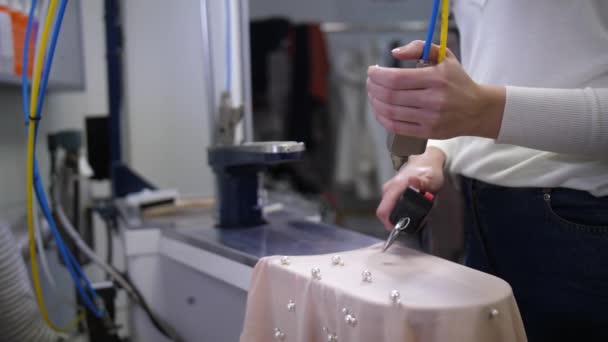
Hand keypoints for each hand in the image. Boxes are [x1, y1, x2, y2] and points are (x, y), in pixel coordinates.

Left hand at [367, 40, 505, 139]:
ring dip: (374, 102)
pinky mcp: (428, 132)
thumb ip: (419, 48)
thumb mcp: (445, 56)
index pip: (396, 78)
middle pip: (389, 95)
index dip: (377, 75)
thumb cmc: (457, 80)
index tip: (372, 71)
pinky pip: (396, 127)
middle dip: (373, 87)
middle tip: (370, 82)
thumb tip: (394, 53)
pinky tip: (379, 109)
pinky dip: (382, 118)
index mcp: (436, 78)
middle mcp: (433, 100)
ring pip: (390, 112)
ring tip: (373, 94)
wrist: (477, 109)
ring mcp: (430, 118)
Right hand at [377, 147, 445, 230]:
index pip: (383, 210)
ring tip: (411, 217)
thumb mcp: (431, 179)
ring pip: (386, 208)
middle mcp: (388, 188)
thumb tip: (411, 181)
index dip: (388, 223)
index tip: (400, 229)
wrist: (425, 160)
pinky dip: (396, 211)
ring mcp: (388, 189)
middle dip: (394, 221)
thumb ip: (422, 182)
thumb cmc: (430, 171)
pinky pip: (388, 205)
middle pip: (383, 212)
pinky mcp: (390, 190)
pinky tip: (407, 211)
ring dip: (395, 216)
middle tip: (409, 224)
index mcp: (395, 187)